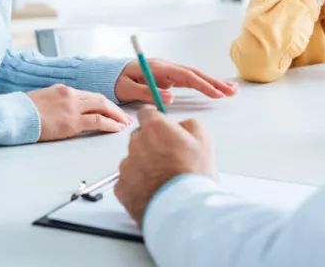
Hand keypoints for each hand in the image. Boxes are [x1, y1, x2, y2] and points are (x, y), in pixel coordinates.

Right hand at [26, 84, 132, 140]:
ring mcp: (72, 108)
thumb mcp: (43, 99)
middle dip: (115, 108)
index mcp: (64, 89)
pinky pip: (97, 121)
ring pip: (102, 107)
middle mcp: (71, 95)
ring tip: (125, 124)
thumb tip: (65, 110)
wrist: (14, 115)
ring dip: (116, 116)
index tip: (111, 109)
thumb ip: (58, 102)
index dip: (103, 103)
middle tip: (125, 116)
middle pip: (100, 99)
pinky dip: (109, 124)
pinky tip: (116, 128)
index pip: (90, 95)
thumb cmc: (23, 111)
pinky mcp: (71, 122)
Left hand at [114, 107, 216, 224]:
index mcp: (154, 129)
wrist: (184, 210)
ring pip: (133, 160)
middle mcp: (136, 144)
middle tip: (168, 159)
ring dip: (144, 165)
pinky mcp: (121, 187)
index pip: (145, 113)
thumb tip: (181, 125)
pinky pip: (127, 180)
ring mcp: (126, 166)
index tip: (158, 123)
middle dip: (151, 144)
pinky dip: (137, 184)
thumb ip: (189, 125)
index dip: (154, 118)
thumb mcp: (203, 141)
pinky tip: (153, 190)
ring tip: (163, 179)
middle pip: (139, 137)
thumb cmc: (193, 177)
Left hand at [115, 59, 237, 104]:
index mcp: (158, 68)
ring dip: (213, 82)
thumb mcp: (126, 88)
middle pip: (195, 73)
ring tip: (231, 90)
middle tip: (231, 91)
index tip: (216, 94)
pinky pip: (190, 79)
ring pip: (195, 75)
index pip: (185, 75)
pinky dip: (204, 83)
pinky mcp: (169, 77)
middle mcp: (166, 67)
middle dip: (214, 82)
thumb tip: (170, 97)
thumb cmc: (117, 80)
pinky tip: (215, 88)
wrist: (110, 73)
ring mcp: (169, 71)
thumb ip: (146, 92)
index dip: (202, 84)